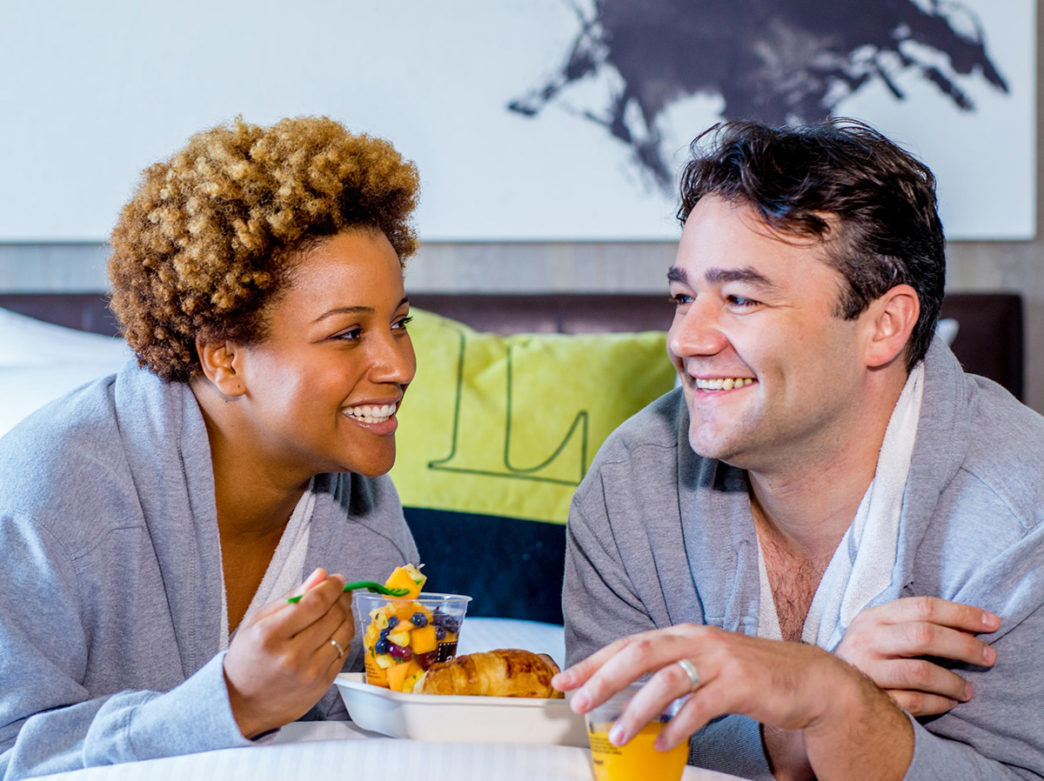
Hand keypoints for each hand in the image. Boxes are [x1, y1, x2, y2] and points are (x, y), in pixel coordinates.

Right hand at [223, 567, 354, 737]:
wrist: (241, 704)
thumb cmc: (248, 658)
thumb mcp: (257, 622)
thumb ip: (290, 597)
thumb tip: (321, 575)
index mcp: (270, 636)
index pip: (314, 602)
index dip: (331, 586)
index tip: (337, 579)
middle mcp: (292, 656)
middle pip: (333, 616)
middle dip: (341, 598)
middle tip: (340, 592)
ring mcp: (309, 673)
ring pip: (344, 633)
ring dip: (347, 616)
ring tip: (339, 609)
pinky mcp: (322, 685)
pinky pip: (344, 652)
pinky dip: (344, 637)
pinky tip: (335, 631)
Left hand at [554, 624, 912, 780]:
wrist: (809, 679)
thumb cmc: (750, 675)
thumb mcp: (703, 665)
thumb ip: (668, 673)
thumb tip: (624, 694)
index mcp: (682, 634)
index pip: (628, 644)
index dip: (594, 661)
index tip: (564, 680)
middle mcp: (697, 639)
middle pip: (640, 653)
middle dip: (604, 678)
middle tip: (579, 703)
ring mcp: (720, 659)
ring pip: (667, 680)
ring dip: (637, 709)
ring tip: (619, 735)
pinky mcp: (741, 683)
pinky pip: (701, 706)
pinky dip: (678, 726)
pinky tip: (664, 742)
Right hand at [836, 596, 999, 715]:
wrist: (818, 685)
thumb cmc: (863, 656)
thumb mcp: (877, 629)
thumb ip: (910, 623)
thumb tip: (968, 627)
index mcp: (873, 616)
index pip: (924, 607)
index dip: (962, 614)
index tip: (992, 623)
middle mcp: (867, 639)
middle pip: (924, 636)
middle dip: (964, 646)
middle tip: (989, 657)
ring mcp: (866, 670)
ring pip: (920, 672)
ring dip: (953, 682)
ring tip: (968, 691)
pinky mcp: (869, 698)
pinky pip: (912, 702)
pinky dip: (937, 704)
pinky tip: (948, 703)